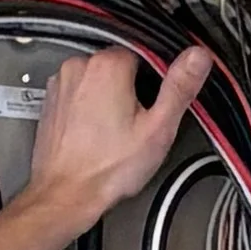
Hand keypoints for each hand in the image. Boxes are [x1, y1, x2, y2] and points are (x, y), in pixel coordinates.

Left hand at [27, 43, 206, 238]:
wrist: (66, 195)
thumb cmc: (106, 169)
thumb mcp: (158, 128)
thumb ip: (179, 87)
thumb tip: (198, 57)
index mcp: (108, 66)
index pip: (144, 54)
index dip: (155, 81)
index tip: (154, 105)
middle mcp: (79, 67)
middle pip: (120, 65)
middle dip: (132, 90)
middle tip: (135, 123)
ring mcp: (61, 84)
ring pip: (98, 79)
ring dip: (109, 98)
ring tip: (114, 132)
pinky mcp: (52, 101)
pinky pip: (79, 94)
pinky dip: (89, 108)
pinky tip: (96, 134)